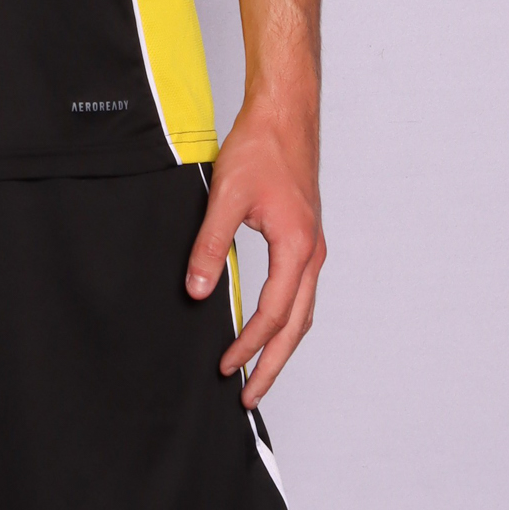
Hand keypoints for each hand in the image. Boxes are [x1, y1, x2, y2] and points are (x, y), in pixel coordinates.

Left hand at [185, 87, 324, 409]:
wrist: (286, 112)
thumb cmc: (261, 146)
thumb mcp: (227, 196)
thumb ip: (210, 245)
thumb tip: (195, 289)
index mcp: (297, 247)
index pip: (273, 315)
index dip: (248, 346)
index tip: (225, 368)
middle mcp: (312, 253)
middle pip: (297, 327)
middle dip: (273, 365)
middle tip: (249, 397)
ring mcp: (313, 246)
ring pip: (303, 312)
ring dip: (282, 345)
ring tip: (258, 371)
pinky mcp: (306, 237)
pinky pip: (301, 292)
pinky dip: (287, 319)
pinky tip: (267, 325)